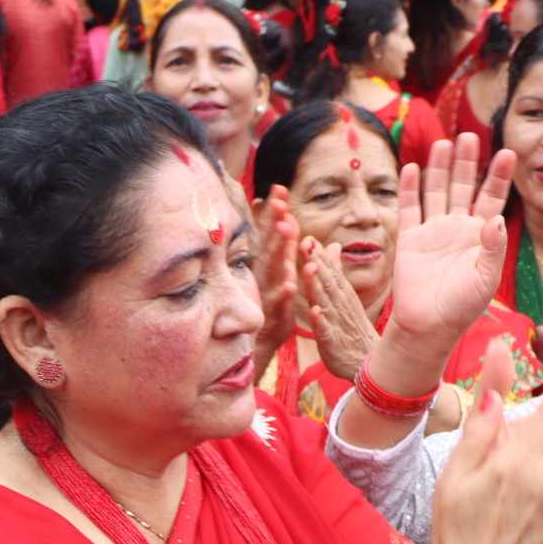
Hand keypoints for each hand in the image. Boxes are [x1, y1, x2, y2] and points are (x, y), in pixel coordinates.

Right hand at [254, 185, 300, 360]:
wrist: (251, 355)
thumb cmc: (259, 316)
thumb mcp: (268, 281)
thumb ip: (273, 250)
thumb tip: (275, 221)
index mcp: (263, 270)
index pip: (268, 236)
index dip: (273, 213)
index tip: (279, 189)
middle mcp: (261, 280)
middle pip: (269, 247)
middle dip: (274, 222)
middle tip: (281, 200)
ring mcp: (265, 299)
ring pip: (273, 271)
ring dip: (280, 250)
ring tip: (287, 228)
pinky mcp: (272, 321)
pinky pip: (279, 307)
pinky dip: (284, 295)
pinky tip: (291, 283)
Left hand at [300, 237, 376, 379]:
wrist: (369, 362)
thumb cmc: (353, 328)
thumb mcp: (345, 295)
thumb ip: (336, 271)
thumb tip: (332, 245)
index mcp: (341, 294)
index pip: (329, 271)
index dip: (318, 254)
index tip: (307, 237)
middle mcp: (339, 305)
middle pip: (327, 281)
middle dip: (316, 262)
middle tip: (305, 244)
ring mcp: (337, 323)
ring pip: (326, 301)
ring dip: (317, 286)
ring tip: (309, 269)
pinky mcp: (333, 342)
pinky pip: (326, 331)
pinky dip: (321, 320)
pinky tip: (315, 311)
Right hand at [385, 134, 514, 372]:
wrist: (427, 326)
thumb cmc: (462, 307)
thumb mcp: (486, 278)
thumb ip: (493, 248)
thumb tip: (497, 218)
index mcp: (481, 236)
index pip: (492, 198)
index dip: (499, 176)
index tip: (508, 152)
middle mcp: (457, 228)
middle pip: (463, 186)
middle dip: (467, 162)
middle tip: (470, 135)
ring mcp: (433, 231)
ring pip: (437, 191)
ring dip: (440, 168)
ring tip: (445, 142)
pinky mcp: (410, 239)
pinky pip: (410, 208)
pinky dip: (410, 187)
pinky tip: (414, 166)